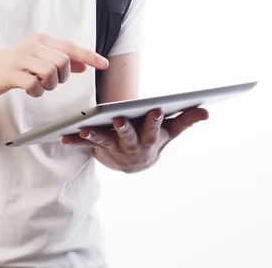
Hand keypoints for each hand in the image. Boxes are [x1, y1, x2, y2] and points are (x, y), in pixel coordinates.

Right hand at [0, 33, 108, 98]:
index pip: (70, 47)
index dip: (88, 56)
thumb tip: (84, 65)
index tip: (104, 64)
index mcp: (40, 40)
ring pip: (51, 72)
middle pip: (63, 61)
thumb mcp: (36, 58)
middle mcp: (32, 46)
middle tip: (51, 81)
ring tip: (39, 85)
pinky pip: (35, 85)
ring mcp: (21, 59)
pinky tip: (29, 90)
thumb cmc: (12, 66)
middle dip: (62, 76)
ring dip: (49, 85)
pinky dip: (36, 92)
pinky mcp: (12, 74)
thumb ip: (59, 60)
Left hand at [62, 107, 208, 172]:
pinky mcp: (98, 149)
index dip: (155, 119)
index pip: (155, 128)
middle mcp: (132, 146)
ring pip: (104, 142)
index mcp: (150, 139)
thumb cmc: (154, 139)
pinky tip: (65, 135)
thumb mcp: (170, 131)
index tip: (155, 108)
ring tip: (85, 128)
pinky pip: (85, 145)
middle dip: (124, 128)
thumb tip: (206, 110)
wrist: (134, 163)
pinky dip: (75, 140)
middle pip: (128, 137)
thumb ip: (186, 119)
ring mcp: (114, 149)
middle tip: (118, 119)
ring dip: (95, 135)